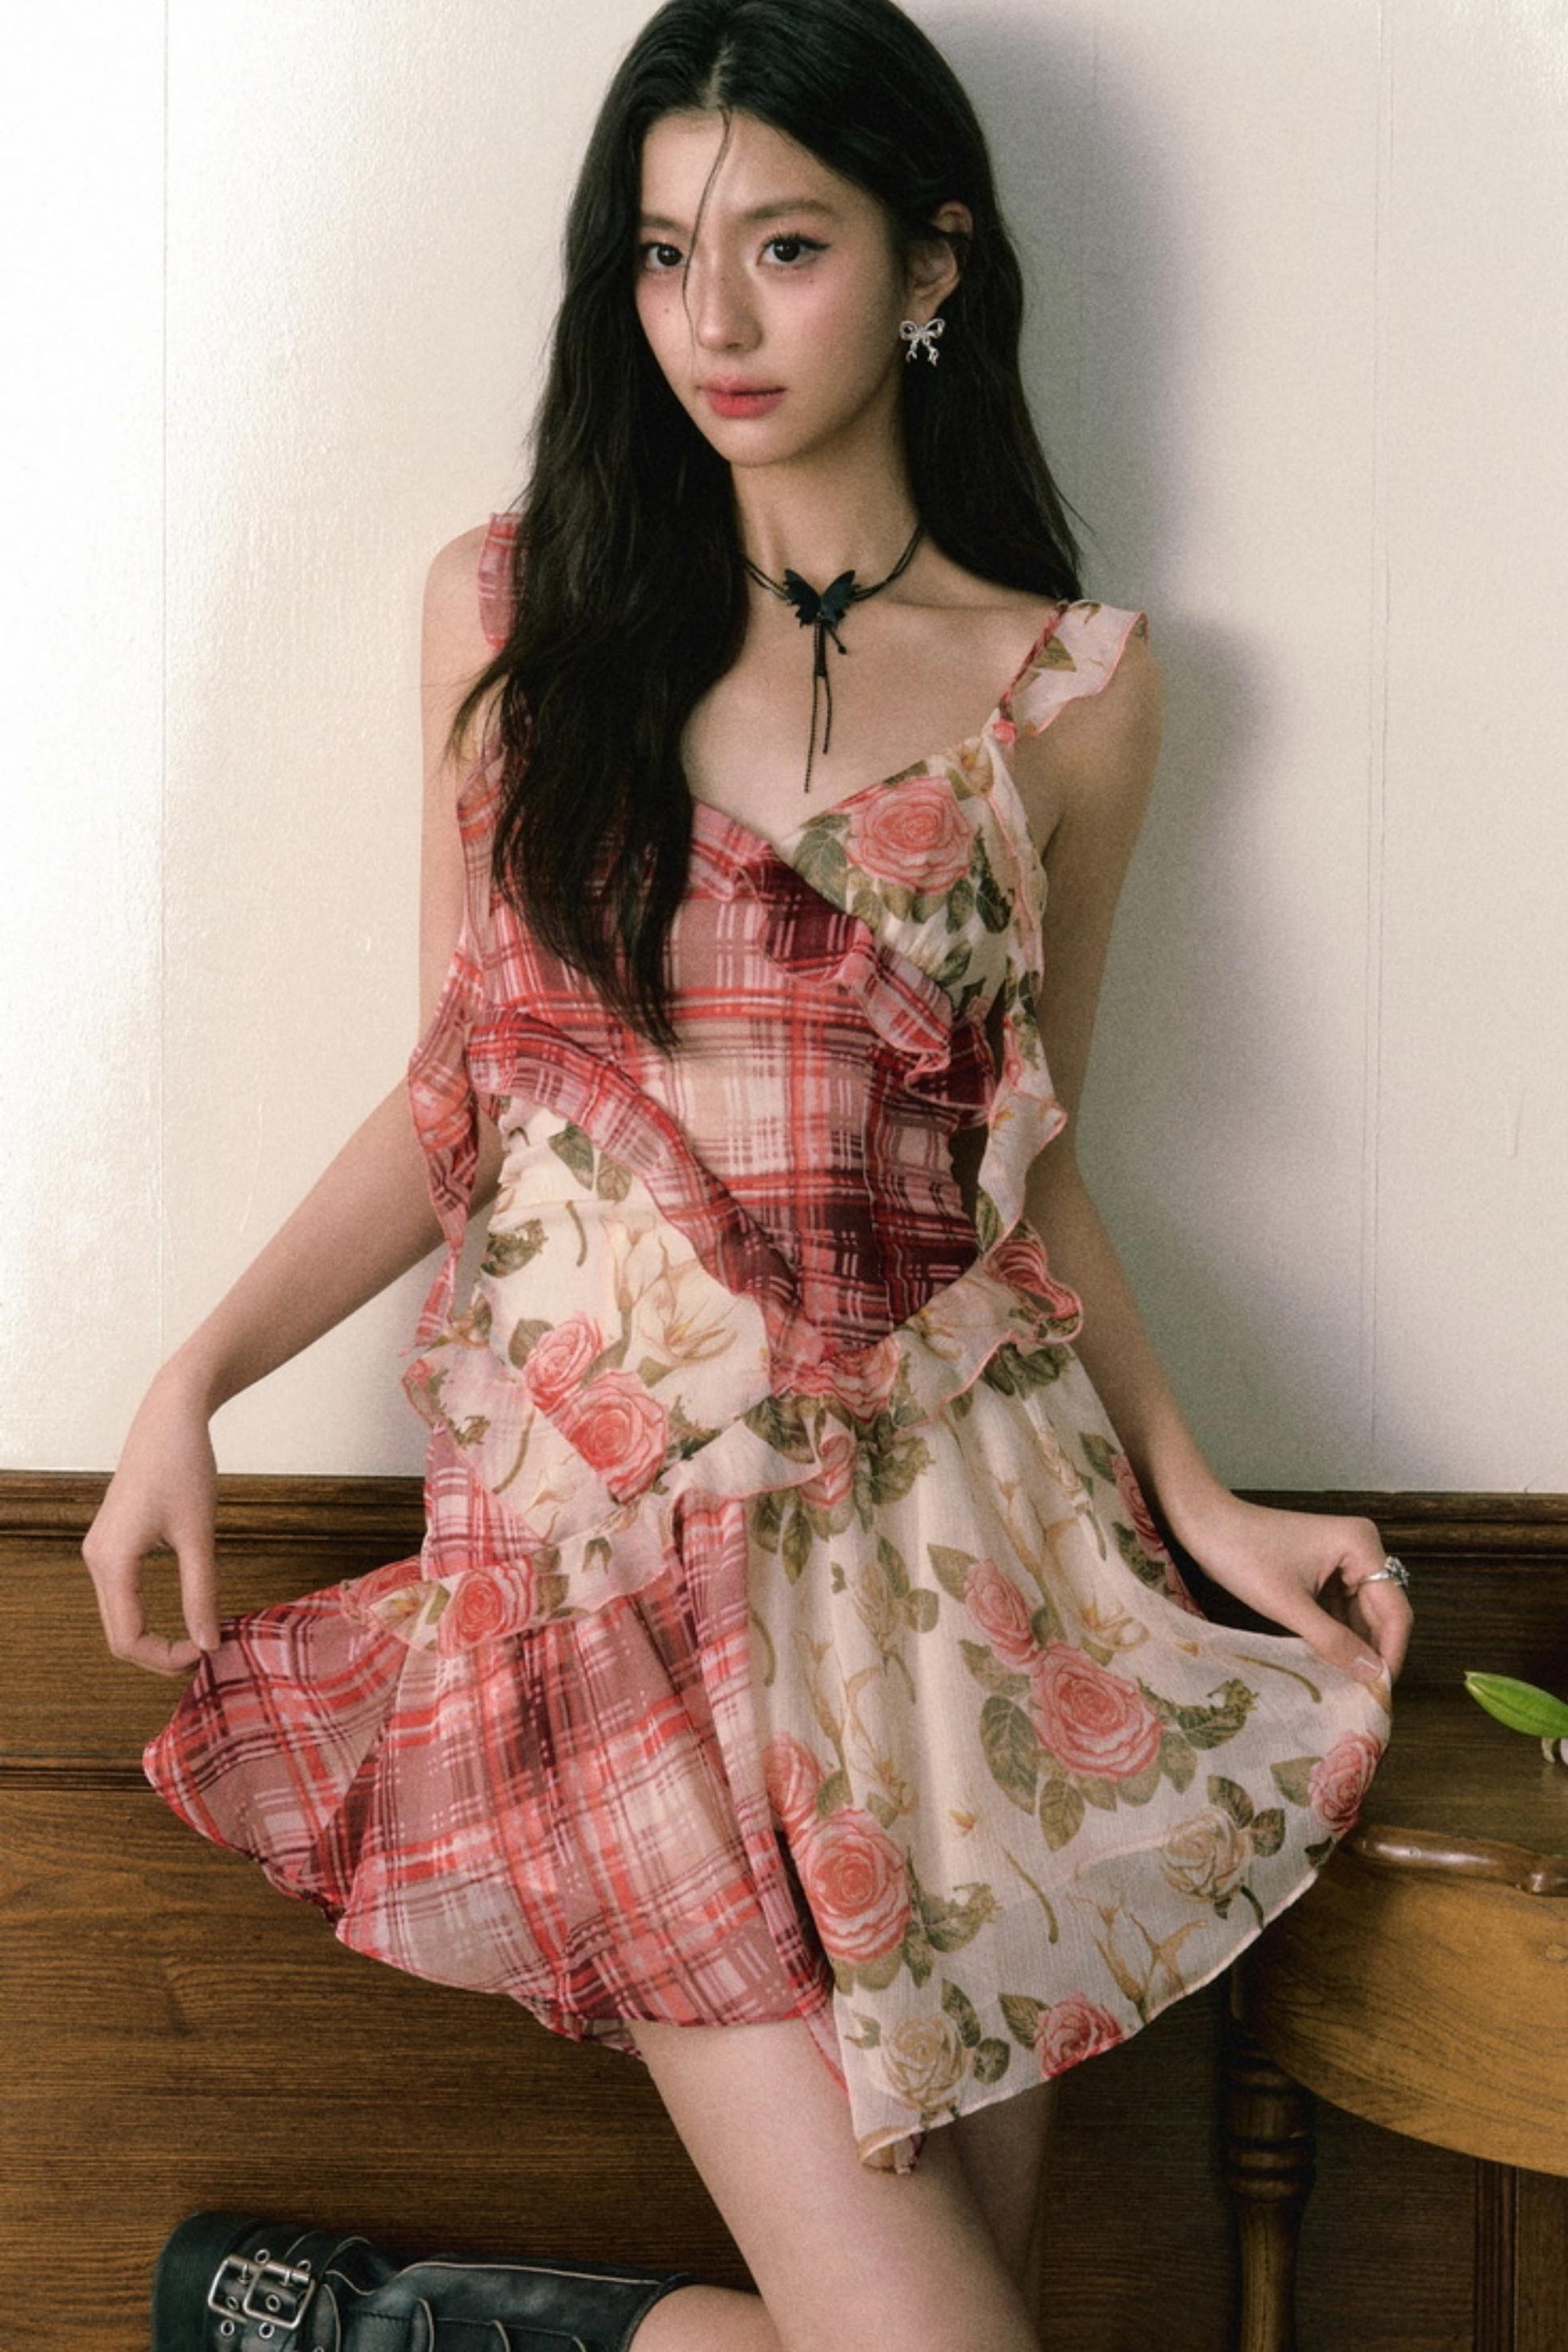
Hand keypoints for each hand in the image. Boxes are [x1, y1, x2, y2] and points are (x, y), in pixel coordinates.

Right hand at [81, 1363, 221, 1676]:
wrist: (170, 1417)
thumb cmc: (185, 1467)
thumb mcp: (199, 1534)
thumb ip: (201, 1592)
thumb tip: (209, 1644)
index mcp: (112, 1562)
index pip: (127, 1639)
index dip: (165, 1657)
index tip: (208, 1652)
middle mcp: (96, 1560)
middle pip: (118, 1635)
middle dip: (159, 1654)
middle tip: (206, 1654)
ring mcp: (100, 1552)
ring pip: (119, 1618)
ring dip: (154, 1637)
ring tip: (198, 1640)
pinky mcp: (111, 1544)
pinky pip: (122, 1596)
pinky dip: (148, 1615)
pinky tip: (183, 1614)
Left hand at [1171, 1491, 1410, 1688]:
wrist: (1206, 1524)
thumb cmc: (1242, 1555)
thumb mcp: (1288, 1605)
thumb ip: (1333, 1641)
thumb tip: (1372, 1676)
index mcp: (1362, 1546)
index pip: (1394, 1611)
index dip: (1391, 1653)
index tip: (1381, 1692)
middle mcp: (1362, 1548)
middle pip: (1382, 1613)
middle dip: (1373, 1652)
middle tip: (1366, 1696)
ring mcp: (1345, 1558)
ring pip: (1362, 1615)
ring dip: (1356, 1646)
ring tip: (1349, 1686)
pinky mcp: (1326, 1569)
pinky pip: (1342, 1609)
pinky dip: (1338, 1634)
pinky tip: (1332, 1661)